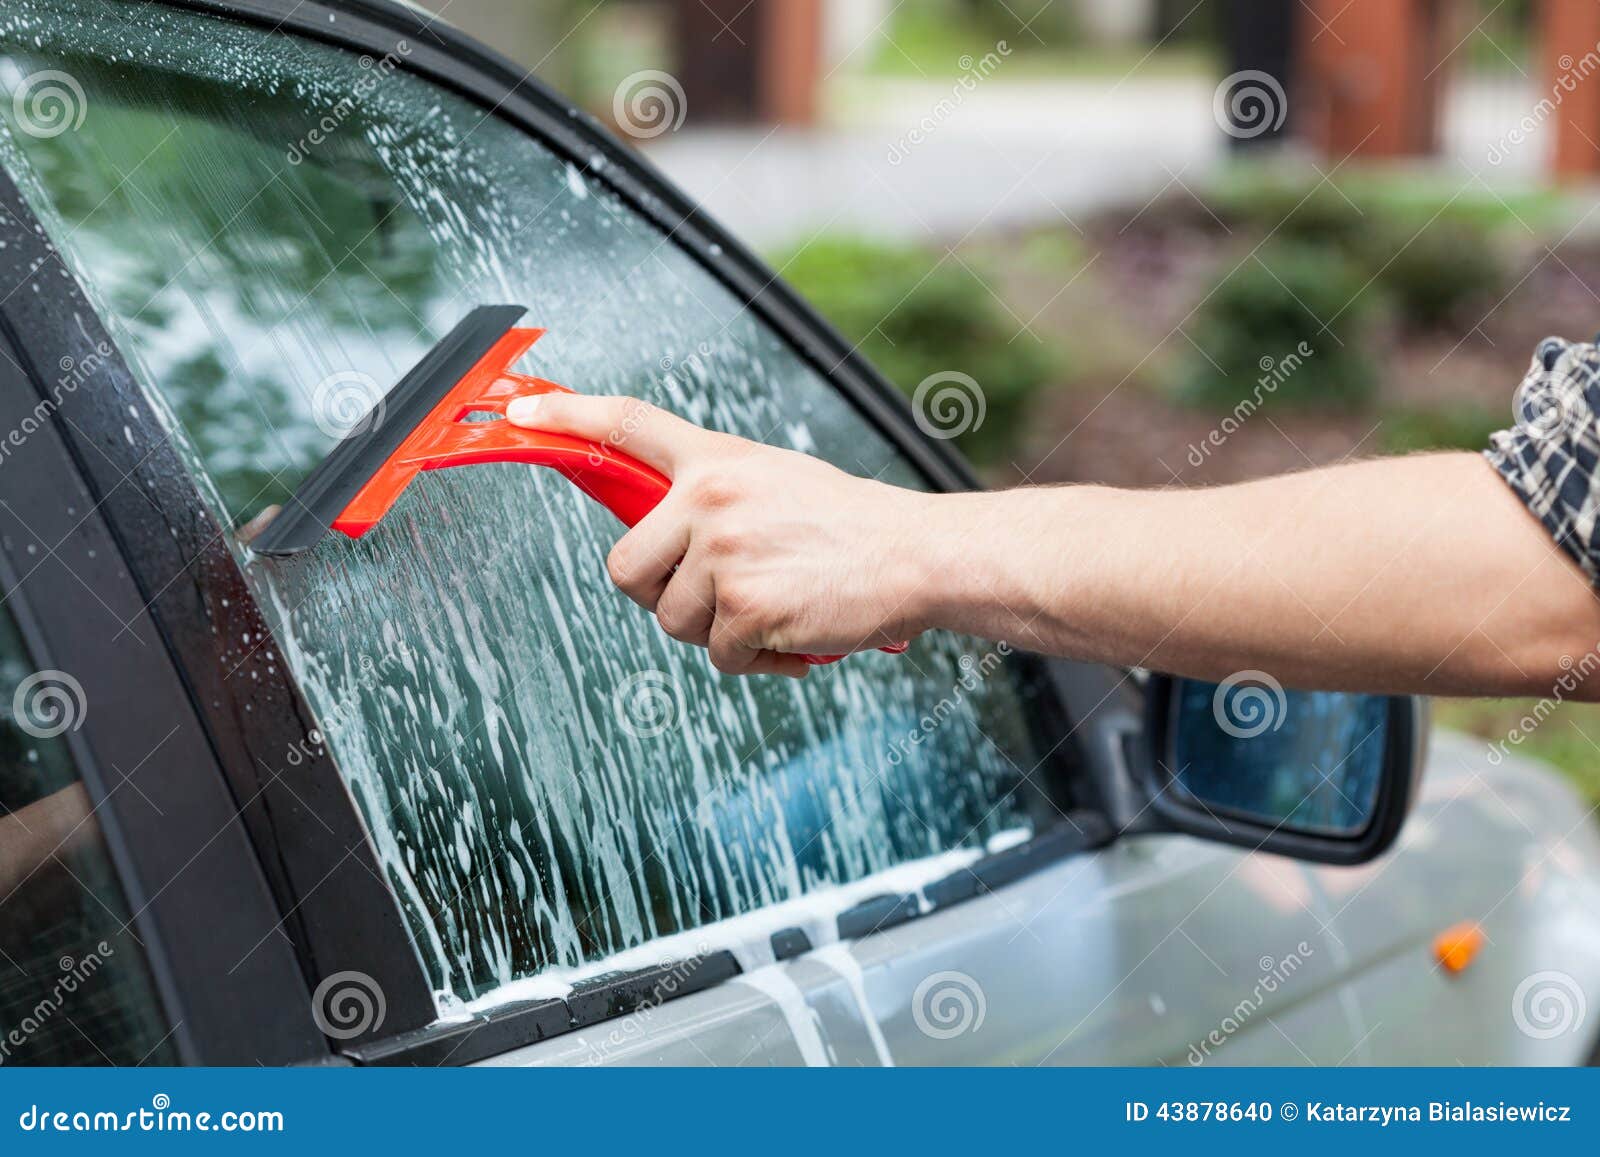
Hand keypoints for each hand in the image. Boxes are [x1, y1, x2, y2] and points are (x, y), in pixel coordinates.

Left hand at [506, 394, 939, 676]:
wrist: (915, 555)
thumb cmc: (851, 526)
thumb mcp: (776, 482)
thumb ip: (714, 497)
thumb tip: (661, 537)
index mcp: (718, 461)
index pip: (627, 423)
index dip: (568, 413)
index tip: (523, 407)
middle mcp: (710, 498)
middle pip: (625, 568)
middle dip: (659, 595)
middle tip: (709, 597)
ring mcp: (723, 552)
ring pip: (673, 619)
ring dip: (717, 631)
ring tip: (772, 609)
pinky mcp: (743, 606)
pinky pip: (720, 654)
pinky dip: (756, 659)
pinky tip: (792, 635)